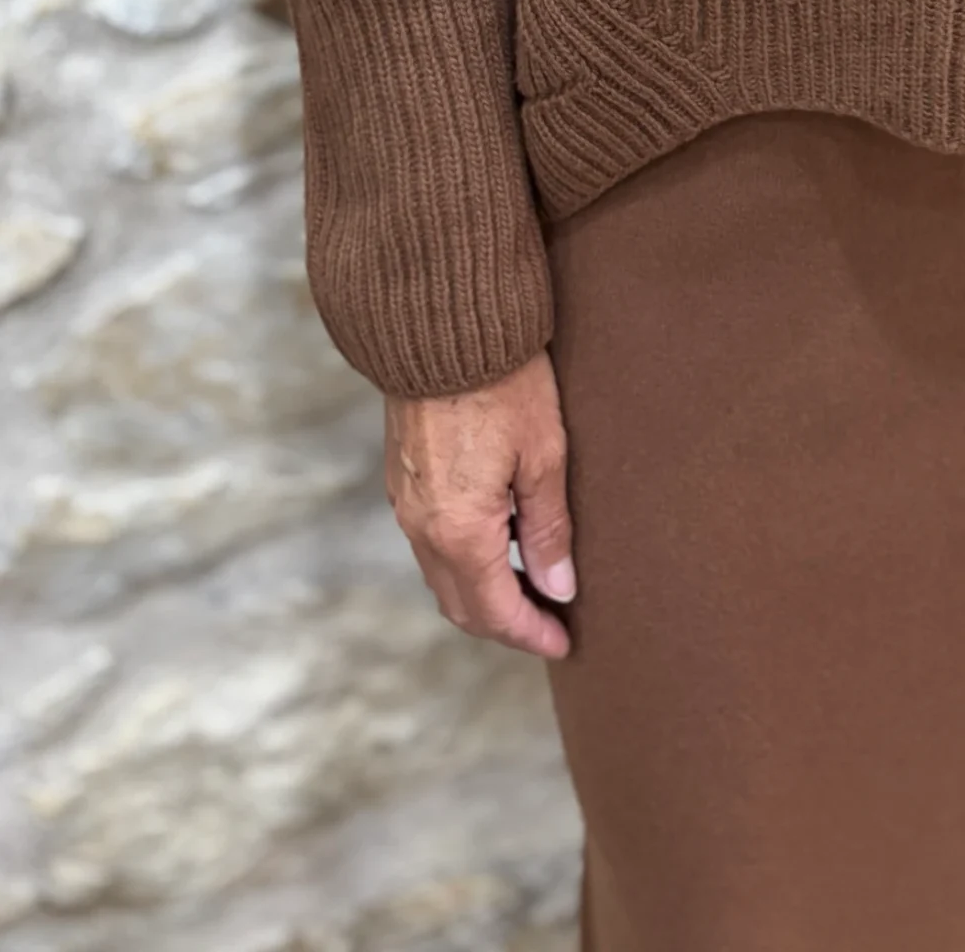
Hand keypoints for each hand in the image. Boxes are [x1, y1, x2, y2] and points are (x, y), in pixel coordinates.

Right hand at [383, 349, 575, 658]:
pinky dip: (462, 560)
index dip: (531, 633)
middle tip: (550, 624)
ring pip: (441, 575)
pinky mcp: (400, 478)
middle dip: (505, 623)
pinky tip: (497, 544)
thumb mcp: (544, 454)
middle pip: (461, 604)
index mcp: (459, 529)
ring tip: (531, 587)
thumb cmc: (503, 382)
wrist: (441, 322)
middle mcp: (421, 526)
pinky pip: (429, 542)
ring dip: (482, 593)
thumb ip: (548, 528)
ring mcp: (403, 503)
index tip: (564, 642)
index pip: (494, 610)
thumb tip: (558, 586)